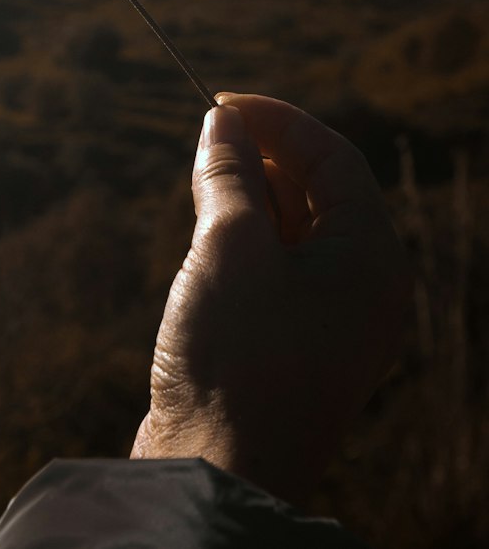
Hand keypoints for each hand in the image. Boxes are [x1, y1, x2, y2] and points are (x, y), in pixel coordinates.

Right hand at [131, 93, 409, 505]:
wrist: (218, 470)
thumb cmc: (235, 354)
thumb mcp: (227, 247)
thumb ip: (228, 175)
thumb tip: (221, 121)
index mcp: (371, 259)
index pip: (335, 159)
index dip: (278, 120)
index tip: (218, 101)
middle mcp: (363, 287)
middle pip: (319, 192)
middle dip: (262, 157)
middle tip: (206, 140)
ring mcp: (331, 320)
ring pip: (295, 230)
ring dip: (249, 197)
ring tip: (201, 184)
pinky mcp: (295, 344)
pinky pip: (278, 268)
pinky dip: (244, 239)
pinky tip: (204, 237)